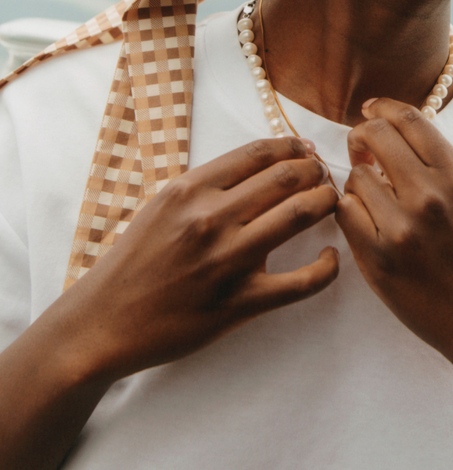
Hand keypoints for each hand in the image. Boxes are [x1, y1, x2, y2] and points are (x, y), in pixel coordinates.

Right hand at [57, 137, 338, 381]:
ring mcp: (227, 261)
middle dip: (315, 171)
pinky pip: (303, 282)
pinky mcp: (240, 303)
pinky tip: (330, 258)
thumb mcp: (162, 207)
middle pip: (287, 176)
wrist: (104, 322)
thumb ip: (206, 187)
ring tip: (330, 202)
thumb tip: (261, 166)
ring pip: (300, 214)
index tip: (308, 151)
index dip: (293, 146)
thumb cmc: (134, 263)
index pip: (258, 153)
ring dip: (325, 202)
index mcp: (189, 190)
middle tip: (324, 176)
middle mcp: (210, 218)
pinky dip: (326, 267)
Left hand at [335, 99, 452, 380]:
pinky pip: (345, 214)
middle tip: (361, 149)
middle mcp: (429, 195)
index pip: (409, 119)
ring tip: (372, 197)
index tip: (372, 111)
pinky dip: (350, 212)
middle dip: (362, 137)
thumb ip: (446, 168)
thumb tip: (405, 139)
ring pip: (355, 177)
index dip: (383, 108)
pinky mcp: (378, 260)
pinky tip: (365, 220)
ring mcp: (401, 228)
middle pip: (374, 137)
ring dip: (358, 181)